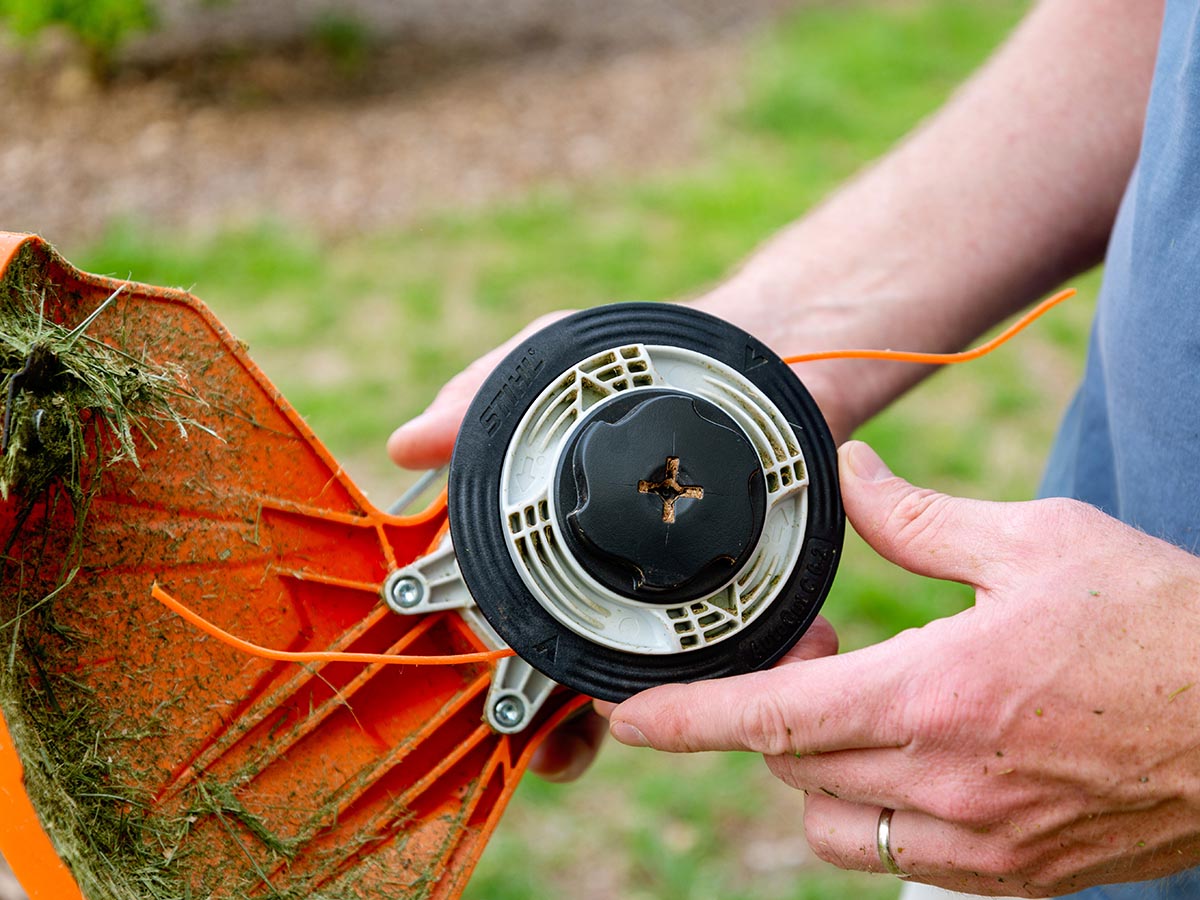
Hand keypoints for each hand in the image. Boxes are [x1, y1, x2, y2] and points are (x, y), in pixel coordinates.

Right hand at [388, 300, 849, 780]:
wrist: (761, 341)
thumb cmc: (645, 360)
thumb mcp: (550, 360)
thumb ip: (482, 396)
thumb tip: (407, 446)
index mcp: (555, 544)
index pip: (511, 631)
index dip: (500, 686)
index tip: (500, 719)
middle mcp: (616, 578)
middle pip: (578, 676)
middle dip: (564, 724)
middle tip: (559, 744)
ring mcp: (687, 589)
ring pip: (664, 677)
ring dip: (662, 710)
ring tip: (652, 713)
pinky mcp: (760, 582)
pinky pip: (765, 638)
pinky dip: (772, 655)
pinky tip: (781, 656)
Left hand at [602, 441, 1199, 895]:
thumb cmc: (1160, 625)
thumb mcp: (1034, 542)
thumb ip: (919, 518)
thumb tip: (852, 478)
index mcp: (936, 695)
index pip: (773, 717)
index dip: (688, 719)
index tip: (631, 717)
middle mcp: (947, 783)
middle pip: (794, 767)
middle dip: (769, 711)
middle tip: (810, 648)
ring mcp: (981, 843)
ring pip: (836, 825)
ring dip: (816, 767)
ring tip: (858, 705)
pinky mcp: (1017, 875)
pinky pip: (903, 858)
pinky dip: (878, 809)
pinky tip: (916, 754)